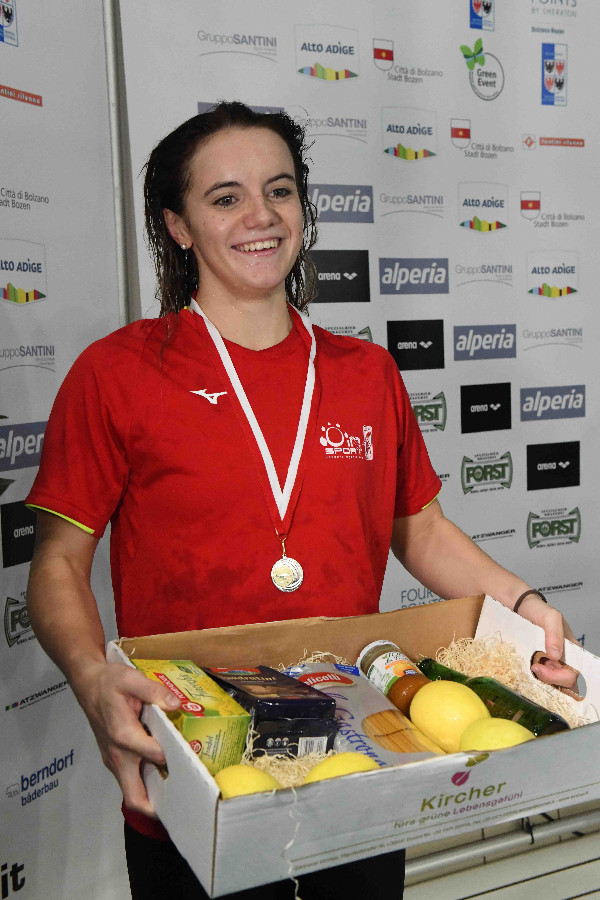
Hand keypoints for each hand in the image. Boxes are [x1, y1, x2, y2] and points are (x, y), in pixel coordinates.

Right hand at [72, 661, 180, 815]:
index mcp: (123, 735)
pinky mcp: (113, 759)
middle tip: (183, 801)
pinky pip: (129, 780)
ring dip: (152, 796)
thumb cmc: (109, 682)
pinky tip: (164, 774)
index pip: (154, 756)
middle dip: (157, 806)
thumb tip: (175, 704)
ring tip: (179, 790)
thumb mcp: (131, 679)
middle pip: (135, 796)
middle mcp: (117, 755)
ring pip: (132, 791)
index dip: (174, 758)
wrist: (87, 684)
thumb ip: (153, 691)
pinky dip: (145, 784)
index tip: (193, 757)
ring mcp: (113, 760)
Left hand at [515, 594, 578, 689]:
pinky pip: (542, 678)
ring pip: (553, 683)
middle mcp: (564, 659)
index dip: (559, 677)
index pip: (573, 674)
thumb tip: (556, 655)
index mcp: (572, 650)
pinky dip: (536, 677)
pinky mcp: (540, 664)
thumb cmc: (538, 610)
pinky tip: (528, 666)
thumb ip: (554, 634)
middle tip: (534, 667)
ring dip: (542, 679)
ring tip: (531, 665)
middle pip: (565, 683)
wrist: (520, 607)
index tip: (540, 667)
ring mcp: (552, 663)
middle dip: (550, 680)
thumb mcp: (550, 617)